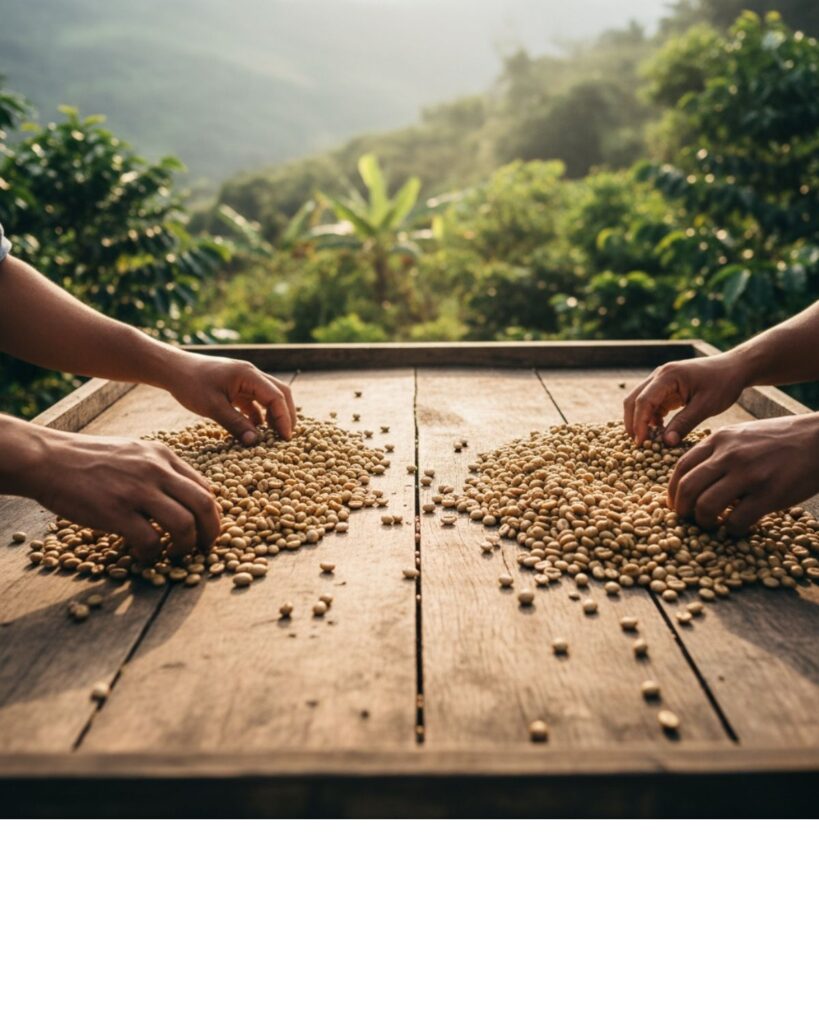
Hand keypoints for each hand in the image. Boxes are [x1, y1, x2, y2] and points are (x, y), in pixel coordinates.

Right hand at [30, 431, 220, 560]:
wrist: (46, 459)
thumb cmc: (86, 460)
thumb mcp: (132, 453)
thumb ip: (159, 470)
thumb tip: (183, 496)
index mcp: (162, 456)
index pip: (204, 487)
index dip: (211, 514)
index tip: (205, 530)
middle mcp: (155, 470)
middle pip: (204, 505)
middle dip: (211, 533)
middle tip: (203, 549)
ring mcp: (137, 490)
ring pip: (184, 525)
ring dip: (185, 547)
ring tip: (175, 555)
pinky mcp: (116, 511)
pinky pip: (150, 541)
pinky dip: (152, 555)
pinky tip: (143, 556)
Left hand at [164, 353, 296, 443]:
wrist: (172, 369)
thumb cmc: (191, 384)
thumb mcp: (213, 407)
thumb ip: (235, 424)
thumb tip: (255, 442)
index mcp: (249, 375)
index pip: (276, 397)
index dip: (284, 418)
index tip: (285, 438)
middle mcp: (251, 375)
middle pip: (280, 394)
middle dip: (286, 415)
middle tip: (287, 438)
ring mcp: (244, 380)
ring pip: (269, 397)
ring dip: (274, 416)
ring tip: (274, 436)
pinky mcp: (236, 387)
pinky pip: (255, 401)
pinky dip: (259, 416)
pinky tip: (255, 430)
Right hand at [624, 353, 747, 446]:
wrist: (735, 368)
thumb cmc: (723, 383)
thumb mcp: (706, 406)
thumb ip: (685, 423)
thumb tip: (665, 443)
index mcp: (668, 376)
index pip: (644, 401)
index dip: (639, 423)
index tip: (641, 443)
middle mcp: (660, 375)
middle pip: (634, 400)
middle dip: (633, 423)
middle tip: (638, 444)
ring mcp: (661, 380)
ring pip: (639, 402)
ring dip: (640, 421)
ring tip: (649, 440)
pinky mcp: (666, 387)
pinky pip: (650, 403)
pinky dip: (650, 418)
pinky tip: (660, 430)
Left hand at [668, 414, 818, 533]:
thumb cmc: (780, 440)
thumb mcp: (742, 435)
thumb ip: (717, 452)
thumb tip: (693, 479)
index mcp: (719, 440)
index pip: (680, 468)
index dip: (672, 492)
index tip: (675, 505)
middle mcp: (729, 455)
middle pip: (686, 489)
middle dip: (682, 511)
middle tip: (689, 521)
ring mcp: (749, 474)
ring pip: (706, 507)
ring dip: (704, 523)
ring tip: (713, 525)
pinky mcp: (769, 494)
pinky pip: (736, 521)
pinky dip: (732, 531)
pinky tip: (738, 528)